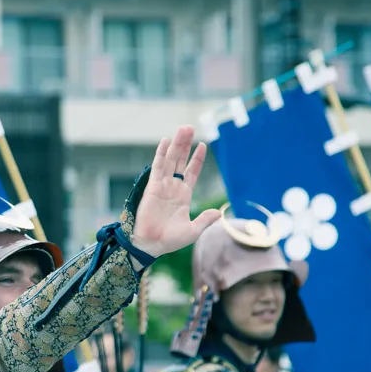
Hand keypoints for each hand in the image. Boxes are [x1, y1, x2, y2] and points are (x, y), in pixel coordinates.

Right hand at [129, 125, 221, 259]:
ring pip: (170, 160)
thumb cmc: (170, 240)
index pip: (191, 172)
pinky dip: (161, 154)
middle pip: (180, 160)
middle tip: (189, 127)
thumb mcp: (193, 230)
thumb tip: (219, 212)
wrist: (151, 244)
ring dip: (176, 144)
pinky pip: (157, 167)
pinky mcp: (152, 187)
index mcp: (183, 195)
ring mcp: (162, 186)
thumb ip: (205, 220)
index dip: (197, 159)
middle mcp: (173, 187)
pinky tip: (165, 141)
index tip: (202, 145)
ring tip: (182, 129)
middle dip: (185, 144)